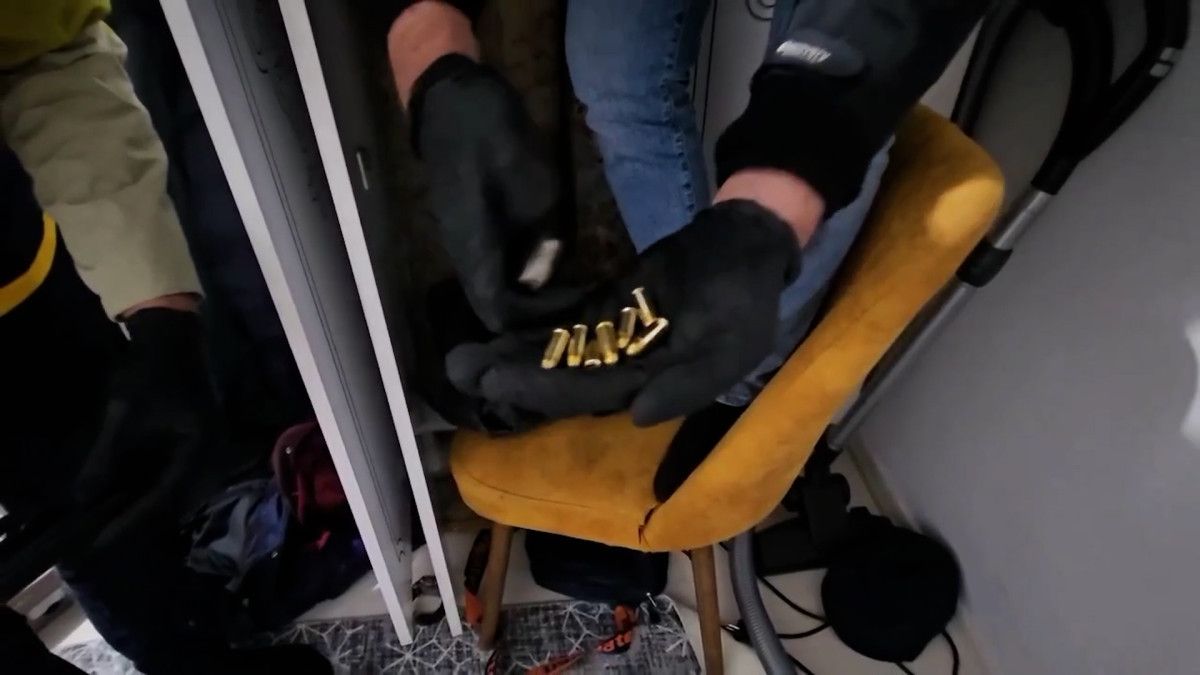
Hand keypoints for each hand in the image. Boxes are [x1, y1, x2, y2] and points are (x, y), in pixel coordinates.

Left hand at [74, 308, 220, 548]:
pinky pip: (178, 477)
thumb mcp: (122, 417)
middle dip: (139, 521)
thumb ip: (104, 460)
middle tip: (103, 538)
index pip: (163, 500)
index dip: (129, 524)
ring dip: (147, 506)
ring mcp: (209, 450)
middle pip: (175, 503)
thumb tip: (83, 499)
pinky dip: (153, 489)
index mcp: (199, 450)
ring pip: (177, 492)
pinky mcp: (201, 443)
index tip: (99, 544)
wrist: (173, 338)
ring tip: (112, 522)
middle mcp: (211, 456)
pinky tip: (130, 495)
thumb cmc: (150, 374)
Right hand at [407, 53, 577, 330]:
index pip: (499, 312)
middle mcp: (460, 255)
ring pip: (490, 284)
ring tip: (564, 278)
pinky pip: (489, 262)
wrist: (455, 103)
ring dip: (525, 288)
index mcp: (474, 252)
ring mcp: (458, 240)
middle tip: (572, 295)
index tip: (571, 300)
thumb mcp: (539, 193)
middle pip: (492, 304)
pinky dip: (516, 267)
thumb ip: (543, 244)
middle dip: (533, 308)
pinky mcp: (464, 225)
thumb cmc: (498, 143)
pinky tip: (543, 252)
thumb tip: (540, 281)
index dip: (536, 316)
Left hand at [446, 200, 800, 425]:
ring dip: (511, 355)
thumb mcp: (735, 344)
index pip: (588, 393)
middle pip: (559, 377)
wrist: (745, 243)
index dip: (541, 388)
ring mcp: (614, 339)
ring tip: (461, 355)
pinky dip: (531, 328)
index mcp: (654, 386)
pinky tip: (494, 328)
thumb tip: (637, 416)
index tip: (494, 379)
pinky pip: (564, 323)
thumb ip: (690, 384)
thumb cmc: (746, 297)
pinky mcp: (608, 309)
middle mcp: (627, 371)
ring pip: (555, 353)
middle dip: (511, 375)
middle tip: (459, 368)